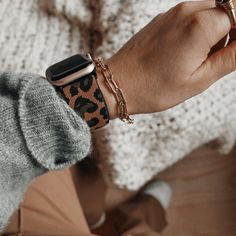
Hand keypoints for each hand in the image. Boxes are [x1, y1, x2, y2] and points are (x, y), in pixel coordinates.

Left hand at [98, 0, 235, 117]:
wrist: (118, 84)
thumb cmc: (155, 88)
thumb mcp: (198, 80)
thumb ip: (230, 57)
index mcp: (200, 25)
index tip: (226, 56)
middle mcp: (186, 10)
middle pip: (226, 9)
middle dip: (228, 32)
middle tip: (211, 59)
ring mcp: (171, 13)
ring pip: (208, 11)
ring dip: (212, 31)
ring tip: (195, 59)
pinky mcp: (161, 19)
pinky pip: (189, 16)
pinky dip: (196, 30)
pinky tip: (182, 53)